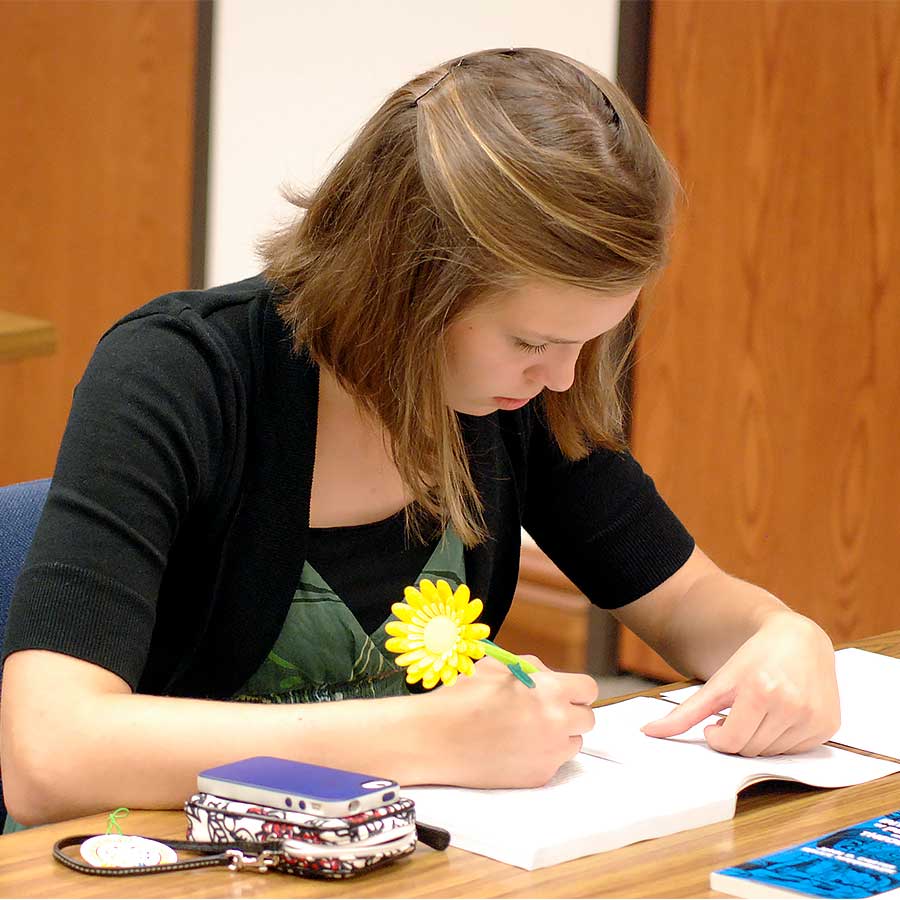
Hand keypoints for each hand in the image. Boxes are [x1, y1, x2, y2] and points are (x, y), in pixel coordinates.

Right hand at [424, 655, 597, 787]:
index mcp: (550, 690)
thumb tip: (550, 676)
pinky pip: (551, 764)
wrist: (436, 738)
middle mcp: (557, 723)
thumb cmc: (462, 697)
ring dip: (558, 736)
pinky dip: (539, 756)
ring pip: (572, 744)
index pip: (588, 689)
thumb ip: (533, 669)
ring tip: (526, 730)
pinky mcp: (537, 777)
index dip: (575, 689)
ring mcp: (549, 754)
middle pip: (586, 719)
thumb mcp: (499, 665)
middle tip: (545, 711)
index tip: (565, 692)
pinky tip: (512, 748)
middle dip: (569, 713)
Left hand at [641, 612, 839, 755]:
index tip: (715, 725)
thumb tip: (649, 732)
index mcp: (760, 691)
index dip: (717, 736)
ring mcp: (813, 716)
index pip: (730, 743)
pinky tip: (782, 714)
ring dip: (760, 738)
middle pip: (751, 749)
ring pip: (773, 754)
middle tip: (739, 713)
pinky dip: (783, 739)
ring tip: (761, 711)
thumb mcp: (718, 682)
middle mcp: (791, 704)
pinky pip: (797, 751)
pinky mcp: (829, 725)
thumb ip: (684, 712)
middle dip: (738, 736)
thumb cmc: (753, 658)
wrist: (798, 638)